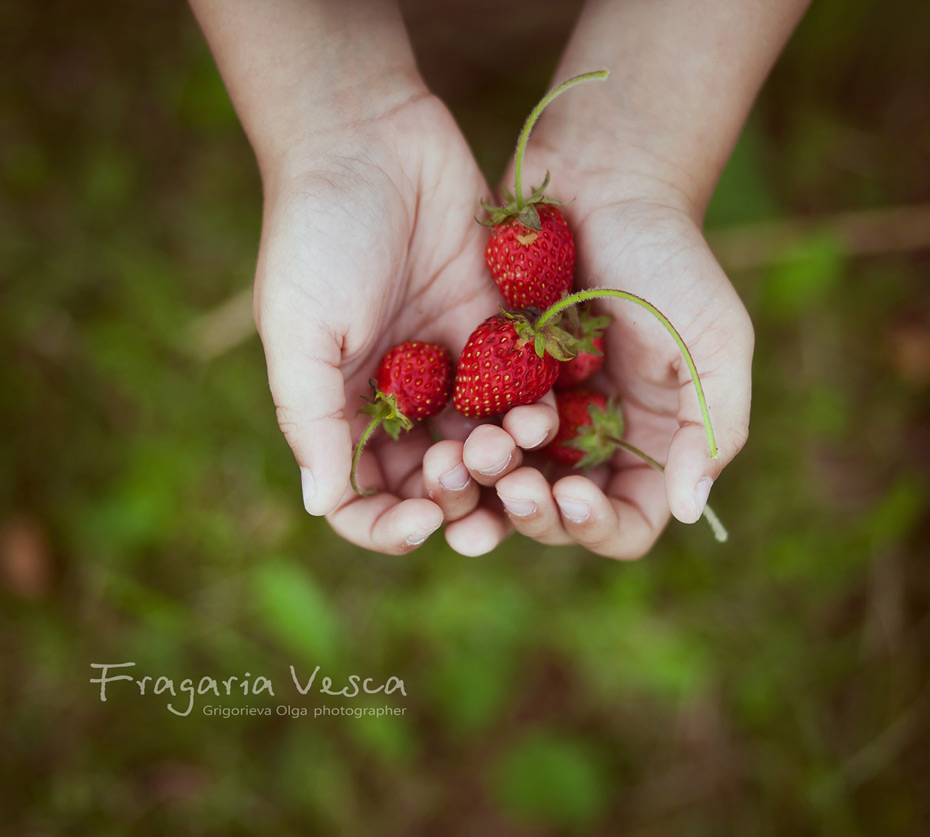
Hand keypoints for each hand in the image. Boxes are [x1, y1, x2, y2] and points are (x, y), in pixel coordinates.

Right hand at [256, 94, 511, 554]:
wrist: (372, 136)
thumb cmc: (316, 232)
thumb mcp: (298, 330)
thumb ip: (311, 420)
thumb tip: (321, 507)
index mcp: (342, 407)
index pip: (364, 499)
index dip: (389, 526)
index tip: (422, 524)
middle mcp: (399, 397)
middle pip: (434, 482)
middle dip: (457, 492)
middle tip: (472, 469)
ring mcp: (451, 367)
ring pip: (486, 443)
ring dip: (504, 457)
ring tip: (517, 437)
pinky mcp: (495, 331)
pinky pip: (521, 390)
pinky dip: (534, 410)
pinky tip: (547, 409)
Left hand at [464, 158, 752, 559]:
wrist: (602, 181)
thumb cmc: (670, 258)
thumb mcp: (715, 339)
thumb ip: (714, 425)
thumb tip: (693, 511)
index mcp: (647, 444)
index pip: (626, 522)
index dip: (599, 526)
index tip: (574, 495)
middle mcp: (588, 440)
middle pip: (556, 515)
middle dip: (533, 513)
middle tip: (514, 485)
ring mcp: (534, 414)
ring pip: (502, 483)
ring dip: (484, 490)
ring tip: (463, 468)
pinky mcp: (490, 382)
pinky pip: (467, 433)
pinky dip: (453, 447)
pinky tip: (437, 445)